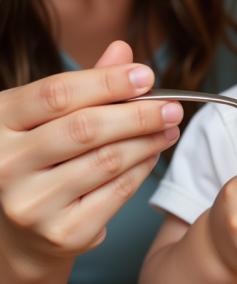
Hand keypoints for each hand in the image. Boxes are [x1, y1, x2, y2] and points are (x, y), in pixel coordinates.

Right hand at [0, 41, 181, 283]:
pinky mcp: (60, 233)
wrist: (19, 233)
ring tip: (170, 127)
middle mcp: (4, 164)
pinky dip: (142, 168)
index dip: (107, 81)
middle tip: (173, 106)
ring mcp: (30, 203)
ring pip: (107, 160)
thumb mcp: (47, 118)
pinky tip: (154, 153)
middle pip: (85, 128)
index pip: (57, 94)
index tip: (147, 75)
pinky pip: (117, 192)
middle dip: (138, 114)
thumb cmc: (38, 159)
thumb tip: (123, 50)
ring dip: (148, 140)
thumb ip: (85, 85)